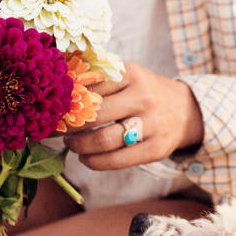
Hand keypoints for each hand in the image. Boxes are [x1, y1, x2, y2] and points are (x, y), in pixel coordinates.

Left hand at [60, 61, 202, 170]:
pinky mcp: (156, 149)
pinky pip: (116, 161)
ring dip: (78, 146)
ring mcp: (152, 124)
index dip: (64, 101)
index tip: (49, 109)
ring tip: (72, 144)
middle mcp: (143, 97)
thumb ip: (97, 79)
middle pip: (92, 115)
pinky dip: (94, 162)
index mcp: (131, 74)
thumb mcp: (127, 75)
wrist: (186, 110)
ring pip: (102, 140)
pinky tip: (86, 158)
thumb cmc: (144, 92)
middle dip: (67, 126)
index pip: (88, 88)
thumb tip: (55, 87)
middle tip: (55, 130)